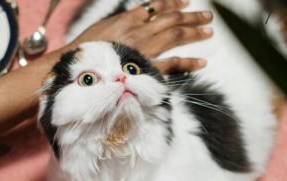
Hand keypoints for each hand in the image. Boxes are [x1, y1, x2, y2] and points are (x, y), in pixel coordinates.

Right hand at [70, 0, 212, 71]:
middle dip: (191, 16)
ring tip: (208, 30)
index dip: (173, 3)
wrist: (78, 67)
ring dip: (194, 31)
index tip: (185, 2)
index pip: (156, 6)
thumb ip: (123, 21)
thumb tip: (137, 15)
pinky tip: (201, 62)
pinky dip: (189, 63)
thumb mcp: (104, 27)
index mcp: (128, 19)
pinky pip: (173, 64)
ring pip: (176, 35)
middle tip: (206, 16)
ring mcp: (145, 48)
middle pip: (172, 19)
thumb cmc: (88, 49)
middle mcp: (140, 31)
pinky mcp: (147, 68)